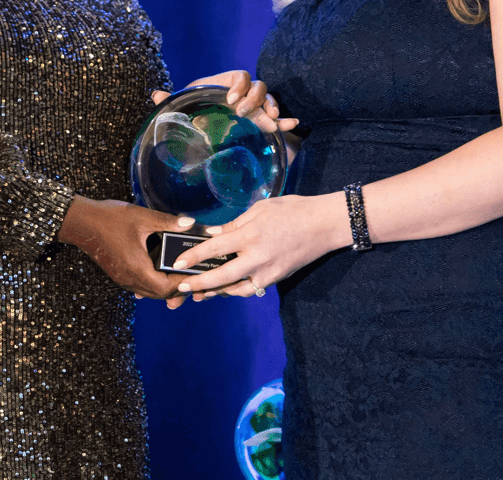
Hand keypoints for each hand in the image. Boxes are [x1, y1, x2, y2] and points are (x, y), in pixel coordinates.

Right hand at [57, 196, 192, 300]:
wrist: (80, 222)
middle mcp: (129, 278)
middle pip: (159, 294)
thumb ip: (168, 222)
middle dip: (177, 286)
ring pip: (149, 292)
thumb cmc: (109, 219)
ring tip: (178, 271)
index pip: (166, 288)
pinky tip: (159, 268)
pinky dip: (153, 282)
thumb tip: (191, 223)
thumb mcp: (142, 217)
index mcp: (137, 268)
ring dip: (165, 285)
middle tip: (191, 273)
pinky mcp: (118, 275)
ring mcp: (122, 279)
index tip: (195, 272)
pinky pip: (140, 286)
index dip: (182, 283)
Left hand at [152, 69, 297, 133]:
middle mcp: (243, 93)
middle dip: (254, 98)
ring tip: (271, 121)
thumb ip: (170, 102)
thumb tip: (156, 95)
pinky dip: (286, 120)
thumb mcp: (183, 109)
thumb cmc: (193, 115)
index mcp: (225, 84)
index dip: (239, 85)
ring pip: (269, 99)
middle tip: (242, 113)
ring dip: (271, 107)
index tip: (231, 100)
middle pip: (258, 86)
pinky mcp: (262, 122)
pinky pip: (278, 117)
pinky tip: (292, 124)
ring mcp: (255, 107)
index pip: (240, 76)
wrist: (203, 132)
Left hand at [169, 193, 349, 298]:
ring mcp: (267, 271)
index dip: (194, 256)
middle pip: (222, 276)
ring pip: (236, 288)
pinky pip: (251, 289)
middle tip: (182, 287)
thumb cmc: (292, 210)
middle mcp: (257, 257)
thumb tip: (213, 234)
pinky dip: (237, 291)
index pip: (215, 248)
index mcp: (251, 235)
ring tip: (200, 293)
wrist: (324, 225)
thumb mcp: (260, 209)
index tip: (178, 262)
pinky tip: (227, 289)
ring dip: (216, 292)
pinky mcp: (276, 278)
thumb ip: (235, 224)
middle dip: (200, 283)